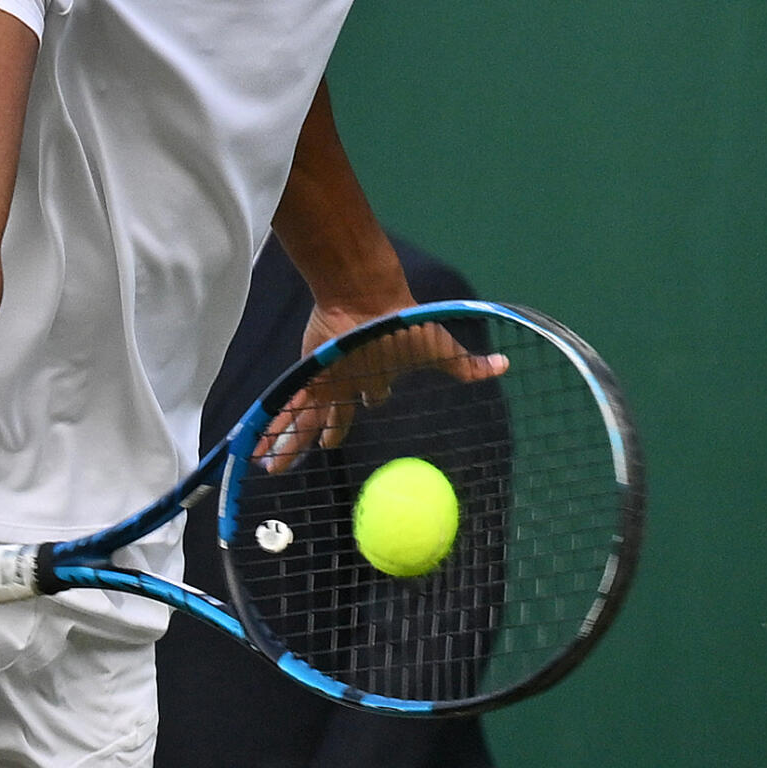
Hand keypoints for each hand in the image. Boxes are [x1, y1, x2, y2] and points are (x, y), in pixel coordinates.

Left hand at [261, 304, 508, 461]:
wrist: (365, 299)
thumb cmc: (401, 325)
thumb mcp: (436, 348)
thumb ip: (465, 364)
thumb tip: (504, 365)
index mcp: (375, 376)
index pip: (371, 395)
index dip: (368, 403)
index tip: (368, 406)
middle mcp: (347, 382)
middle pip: (335, 416)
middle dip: (326, 432)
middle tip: (322, 448)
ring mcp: (325, 381)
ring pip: (306, 420)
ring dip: (291, 443)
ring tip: (273, 467)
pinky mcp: (307, 377)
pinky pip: (290, 409)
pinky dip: (276, 427)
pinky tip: (262, 448)